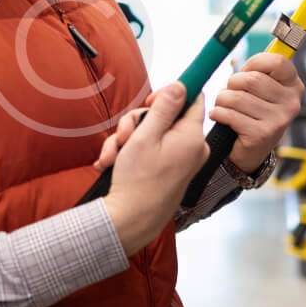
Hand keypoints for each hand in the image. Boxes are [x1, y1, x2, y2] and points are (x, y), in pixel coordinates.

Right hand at [101, 82, 209, 255]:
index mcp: (192, 137)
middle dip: (137, 122)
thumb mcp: (146, 136)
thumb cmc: (138, 181)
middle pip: (165, 116)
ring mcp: (180, 159)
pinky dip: (129, 153)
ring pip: (152, 132)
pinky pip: (150, 149)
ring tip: (113, 157)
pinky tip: (112, 164)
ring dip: (127, 140)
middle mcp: (191, 147)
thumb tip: (181, 84)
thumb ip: (164, 108)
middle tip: (123, 137)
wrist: (130, 221)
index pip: (193, 99)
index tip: (151, 100)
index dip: (171, 93)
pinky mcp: (168, 169)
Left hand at [210, 53, 303, 173]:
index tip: (244, 71)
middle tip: (229, 92)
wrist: (249, 151)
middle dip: (231, 84)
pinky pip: (230, 114)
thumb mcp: (259, 89)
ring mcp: (279, 119)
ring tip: (223, 106)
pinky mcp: (263, 134)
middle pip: (251, 79)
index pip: (277, 61)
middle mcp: (291, 102)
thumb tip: (249, 38)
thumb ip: (258, 69)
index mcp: (293, 85)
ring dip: (222, 100)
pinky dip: (218, 114)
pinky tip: (220, 117)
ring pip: (237, 97)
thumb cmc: (250, 111)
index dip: (253, 63)